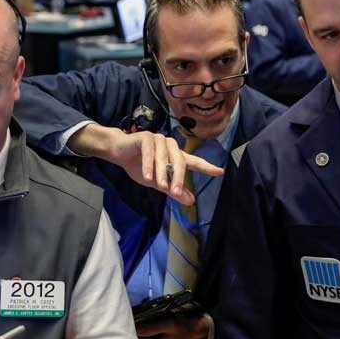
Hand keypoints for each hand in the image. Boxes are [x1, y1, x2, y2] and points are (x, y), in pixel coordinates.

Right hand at [72, 125, 222, 204]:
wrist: (119, 153)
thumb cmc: (139, 166)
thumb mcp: (157, 183)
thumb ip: (173, 190)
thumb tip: (191, 201)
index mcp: (176, 157)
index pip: (195, 162)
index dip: (207, 167)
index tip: (220, 172)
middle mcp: (171, 147)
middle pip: (180, 161)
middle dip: (179, 177)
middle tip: (175, 192)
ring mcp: (159, 140)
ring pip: (165, 158)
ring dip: (162, 173)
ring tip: (160, 185)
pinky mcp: (146, 137)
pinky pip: (150, 151)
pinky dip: (149, 165)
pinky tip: (147, 176)